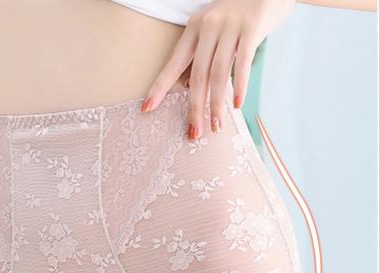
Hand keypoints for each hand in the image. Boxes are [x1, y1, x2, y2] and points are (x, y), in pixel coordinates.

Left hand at [140, 0, 295, 138]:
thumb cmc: (241, 12)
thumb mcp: (216, 29)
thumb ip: (204, 54)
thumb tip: (191, 87)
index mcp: (195, 28)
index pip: (173, 64)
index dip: (159, 88)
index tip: (146, 108)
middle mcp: (209, 26)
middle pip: (197, 76)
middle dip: (194, 108)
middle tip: (194, 133)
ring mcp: (231, 26)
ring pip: (219, 74)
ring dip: (216, 105)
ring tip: (216, 126)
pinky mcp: (252, 27)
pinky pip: (243, 64)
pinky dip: (239, 87)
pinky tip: (237, 105)